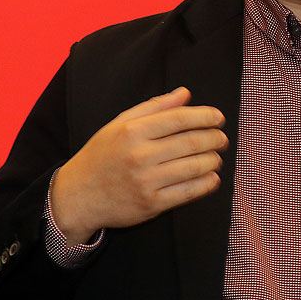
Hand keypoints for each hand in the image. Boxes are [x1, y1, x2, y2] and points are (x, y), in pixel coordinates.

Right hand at [49, 87, 226, 242]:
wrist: (78, 196)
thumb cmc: (102, 155)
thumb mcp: (120, 124)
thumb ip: (154, 107)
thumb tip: (185, 93)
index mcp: (133, 131)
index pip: (179, 118)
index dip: (205, 116)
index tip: (218, 117)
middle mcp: (140, 156)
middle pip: (191, 142)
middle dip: (214, 138)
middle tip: (222, 138)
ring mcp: (146, 182)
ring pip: (194, 167)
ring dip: (213, 160)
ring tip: (216, 157)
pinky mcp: (151, 205)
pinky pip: (188, 193)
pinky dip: (206, 184)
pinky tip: (212, 177)